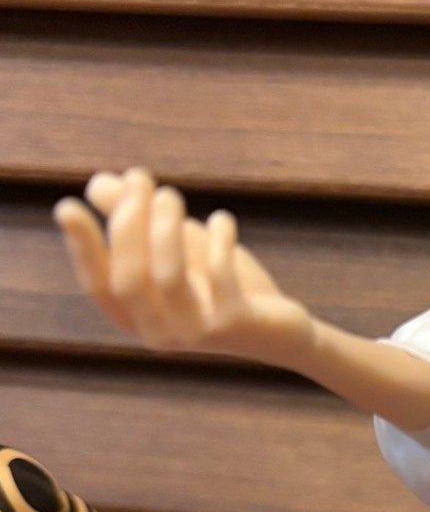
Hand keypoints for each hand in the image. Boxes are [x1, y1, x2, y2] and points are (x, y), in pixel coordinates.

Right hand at [54, 167, 314, 365]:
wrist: (280, 330)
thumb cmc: (219, 286)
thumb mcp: (176, 248)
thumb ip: (139, 219)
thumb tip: (100, 183)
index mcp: (138, 318)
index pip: (99, 285)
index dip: (83, 248)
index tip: (68, 206)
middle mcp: (161, 333)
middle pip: (129, 279)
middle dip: (129, 222)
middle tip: (141, 178)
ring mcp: (196, 332)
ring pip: (167, 276)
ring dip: (165, 226)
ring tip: (171, 194)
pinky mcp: (233, 324)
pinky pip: (219, 274)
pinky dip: (219, 237)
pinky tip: (224, 220)